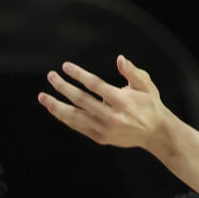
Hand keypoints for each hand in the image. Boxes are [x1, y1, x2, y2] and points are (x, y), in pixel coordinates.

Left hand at [39, 55, 167, 151]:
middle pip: (81, 100)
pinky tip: (54, 109)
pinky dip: (65, 118)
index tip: (65, 66)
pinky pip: (78, 127)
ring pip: (75, 117)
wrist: (155, 133)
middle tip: (51, 76)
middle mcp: (112, 117)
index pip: (95, 85)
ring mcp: (105, 130)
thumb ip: (132, 72)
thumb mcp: (146, 85)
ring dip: (57, 107)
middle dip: (63, 87)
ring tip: (43, 97)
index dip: (78, 74)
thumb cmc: (149, 104)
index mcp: (123, 101)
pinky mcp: (101, 138)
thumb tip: (120, 59)